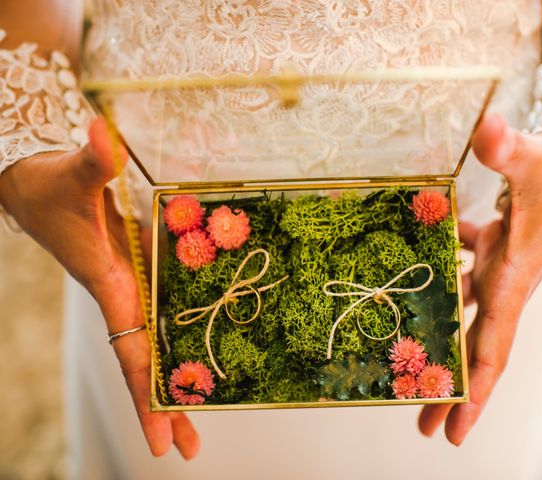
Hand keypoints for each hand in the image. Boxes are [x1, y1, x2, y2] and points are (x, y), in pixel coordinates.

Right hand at [0, 119, 198, 458]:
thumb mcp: (72, 176)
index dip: (149, 396)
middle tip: (192, 451)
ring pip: (159, 342)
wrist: (36, 182)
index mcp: (109, 288)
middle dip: (167, 407)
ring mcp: (134, 287)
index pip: (132, 354)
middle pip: (148, 363)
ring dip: (178, 380)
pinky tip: (201, 352)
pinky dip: (180, 337)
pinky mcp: (142, 272)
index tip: (162, 441)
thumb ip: (92, 161)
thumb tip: (102, 134)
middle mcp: (124, 296)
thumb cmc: (49, 187)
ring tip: (202, 419)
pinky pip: (166, 311)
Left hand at [418, 113, 541, 444]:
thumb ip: (507, 150)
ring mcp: (499, 268)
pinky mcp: (494, 249)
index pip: (493, 346)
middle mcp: (506, 283)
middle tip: (423, 426)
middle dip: (452, 388)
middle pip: (475, 348)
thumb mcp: (535, 162)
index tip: (455, 428)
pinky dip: (440, 283)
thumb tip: (487, 128)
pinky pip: (462, 275)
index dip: (473, 389)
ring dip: (441, 341)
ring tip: (411, 370)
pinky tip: (411, 275)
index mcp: (514, 279)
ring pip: (464, 315)